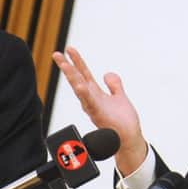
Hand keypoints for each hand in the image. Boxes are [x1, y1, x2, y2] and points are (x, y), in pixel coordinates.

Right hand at [52, 47, 146, 174]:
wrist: (129, 138)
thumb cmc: (123, 121)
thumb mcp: (119, 97)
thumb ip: (114, 85)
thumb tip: (107, 73)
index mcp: (96, 95)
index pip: (84, 74)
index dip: (78, 62)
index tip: (70, 49)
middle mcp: (91, 100)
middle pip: (77, 80)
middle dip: (67, 67)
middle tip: (57, 54)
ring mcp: (94, 108)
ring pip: (80, 90)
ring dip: (72, 78)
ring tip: (65, 65)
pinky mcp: (99, 115)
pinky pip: (91, 103)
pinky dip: (85, 94)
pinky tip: (80, 85)